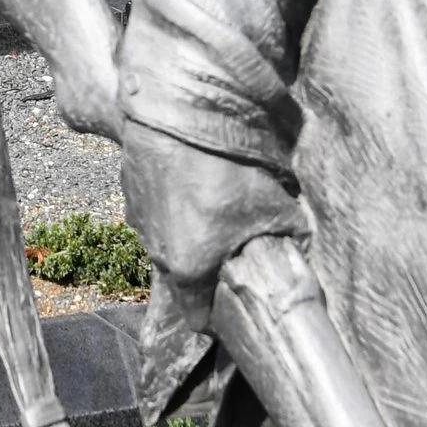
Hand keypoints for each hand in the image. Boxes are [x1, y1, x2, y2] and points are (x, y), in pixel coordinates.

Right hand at [120, 121, 302, 333]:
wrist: (180, 107)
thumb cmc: (227, 166)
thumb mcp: (276, 205)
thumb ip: (290, 238)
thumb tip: (298, 248)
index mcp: (189, 268)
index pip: (198, 318)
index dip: (219, 313)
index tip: (237, 295)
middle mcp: (157, 249)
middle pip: (182, 276)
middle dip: (205, 265)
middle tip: (232, 239)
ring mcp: (138, 216)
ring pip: (165, 239)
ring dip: (185, 229)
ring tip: (211, 200)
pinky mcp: (129, 183)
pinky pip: (154, 206)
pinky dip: (171, 199)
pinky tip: (192, 175)